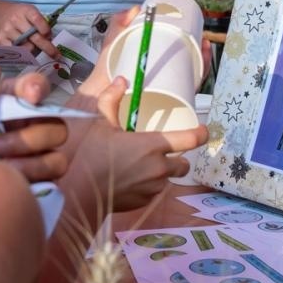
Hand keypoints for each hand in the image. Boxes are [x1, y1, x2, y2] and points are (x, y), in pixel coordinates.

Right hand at [0, 0, 59, 58]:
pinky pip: (16, 52)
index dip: (45, 29)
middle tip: (56, 55)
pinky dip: (23, 54)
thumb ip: (40, 23)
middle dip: (47, 47)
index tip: (50, 36)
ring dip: (34, 50)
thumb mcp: (30, 11)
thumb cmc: (18, 14)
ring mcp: (8, 30)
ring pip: (26, 46)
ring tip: (35, 48)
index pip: (37, 20)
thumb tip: (50, 39)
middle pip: (34, 36)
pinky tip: (26, 52)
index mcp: (26, 10)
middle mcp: (16, 20)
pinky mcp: (1, 40)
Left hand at [0, 63, 70, 181]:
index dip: (38, 88)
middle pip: (55, 127)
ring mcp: (33, 157)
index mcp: (12, 102)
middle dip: (29, 136)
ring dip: (31, 161)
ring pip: (56, 158)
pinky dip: (31, 179)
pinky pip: (49, 181)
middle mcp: (29, 127)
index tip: (30, 95)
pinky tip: (5, 180)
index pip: (36, 88)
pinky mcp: (32, 182)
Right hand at [61, 76, 208, 214]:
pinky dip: (148, 186)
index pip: (189, 140)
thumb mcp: (100, 123)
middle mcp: (158, 168)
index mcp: (152, 145)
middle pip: (184, 164)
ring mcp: (153, 188)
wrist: (78, 192)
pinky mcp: (145, 202)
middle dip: (178, 159)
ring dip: (161, 173)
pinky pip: (154, 192)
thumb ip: (112, 99)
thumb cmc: (90, 155)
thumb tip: (121, 80)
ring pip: (168, 179)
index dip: (200, 134)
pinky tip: (130, 180)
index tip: (203, 131)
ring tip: (140, 167)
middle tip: (162, 153)